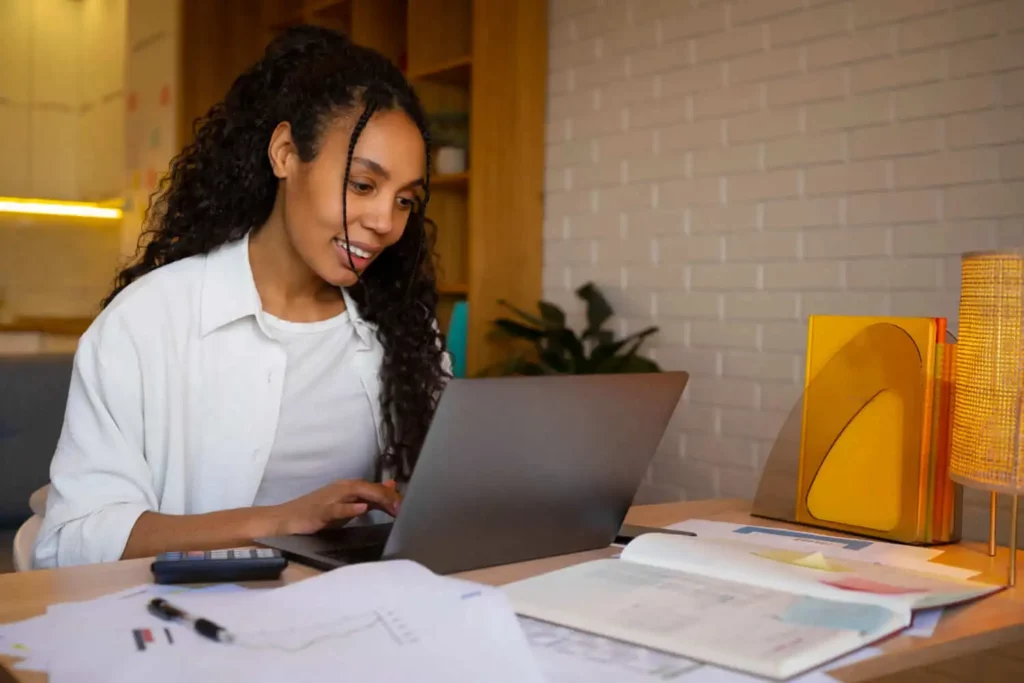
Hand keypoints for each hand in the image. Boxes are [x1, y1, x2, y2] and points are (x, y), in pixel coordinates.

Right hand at [267, 479, 401, 535]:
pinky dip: (349, 508)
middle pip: (369, 487)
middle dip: (388, 496)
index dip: (392, 496)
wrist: (284, 519)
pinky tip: (362, 509)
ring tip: (392, 505)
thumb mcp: (347, 506)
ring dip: (375, 497)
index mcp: (348, 488)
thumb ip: (368, 499)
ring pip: (356, 492)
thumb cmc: (316, 514)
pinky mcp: (319, 512)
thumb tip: (390, 488)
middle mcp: (341, 489)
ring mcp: (330, 499)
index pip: (375, 488)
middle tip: (404, 507)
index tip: (408, 506)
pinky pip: (336, 508)